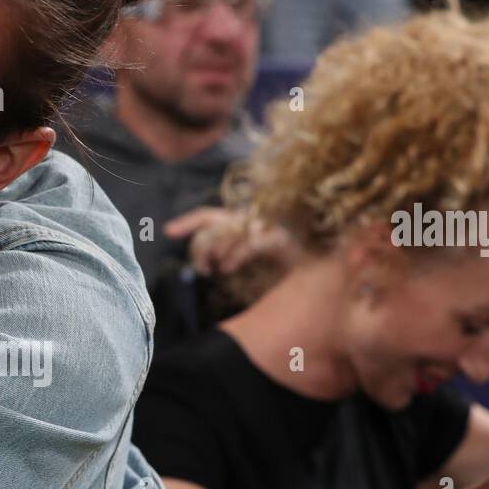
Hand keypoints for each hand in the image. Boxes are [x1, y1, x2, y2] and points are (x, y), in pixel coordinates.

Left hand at [164, 207, 298, 276]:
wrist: (321, 272)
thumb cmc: (286, 270)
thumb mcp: (251, 264)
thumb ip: (229, 258)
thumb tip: (209, 266)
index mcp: (243, 222)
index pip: (208, 216)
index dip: (188, 222)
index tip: (168, 231)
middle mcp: (252, 218)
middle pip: (213, 221)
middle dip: (201, 245)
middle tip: (202, 268)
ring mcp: (266, 225)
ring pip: (228, 229)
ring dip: (216, 249)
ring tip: (214, 268)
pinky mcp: (280, 236)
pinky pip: (251, 241)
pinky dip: (236, 253)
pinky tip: (227, 267)